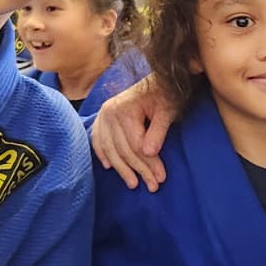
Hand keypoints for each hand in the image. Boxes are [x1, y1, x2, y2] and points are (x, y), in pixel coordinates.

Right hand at [90, 75, 175, 191]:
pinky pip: (98, 140)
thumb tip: (148, 153)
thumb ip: (158, 132)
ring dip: (121, 168)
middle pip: (123, 150)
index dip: (148, 164)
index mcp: (124, 109)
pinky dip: (102, 154)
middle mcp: (109, 112)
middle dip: (139, 170)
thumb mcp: (168, 111)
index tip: (161, 178)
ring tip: (133, 183)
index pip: (135, 145)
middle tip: (153, 186)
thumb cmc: (165, 94)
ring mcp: (103, 115)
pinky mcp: (102, 117)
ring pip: (110, 149)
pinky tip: (109, 167)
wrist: (157, 79)